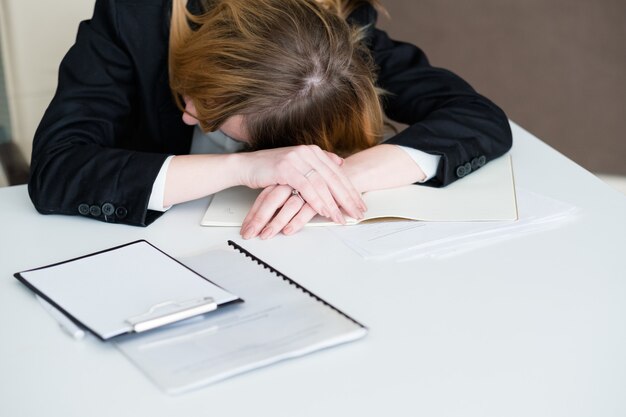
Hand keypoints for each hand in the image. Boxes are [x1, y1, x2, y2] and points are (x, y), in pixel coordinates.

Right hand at [235, 145, 365, 222]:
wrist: (247, 166)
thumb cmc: (271, 168)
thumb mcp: (299, 164)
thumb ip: (319, 163)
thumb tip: (340, 163)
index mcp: (313, 151)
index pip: (338, 173)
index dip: (350, 190)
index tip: (360, 204)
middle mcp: (308, 152)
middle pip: (334, 178)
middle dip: (347, 198)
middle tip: (357, 213)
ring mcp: (297, 159)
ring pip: (322, 184)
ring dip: (333, 203)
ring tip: (341, 217)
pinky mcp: (286, 168)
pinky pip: (306, 187)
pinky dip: (316, 200)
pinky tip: (324, 211)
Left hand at [241, 184, 318, 238]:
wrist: (346, 172)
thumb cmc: (320, 183)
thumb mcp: (297, 188)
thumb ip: (284, 198)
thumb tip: (267, 216)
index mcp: (285, 178)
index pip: (265, 196)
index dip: (254, 213)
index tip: (246, 227)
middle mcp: (294, 182)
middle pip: (271, 200)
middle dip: (259, 219)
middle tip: (249, 233)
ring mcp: (307, 189)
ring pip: (287, 206)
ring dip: (275, 222)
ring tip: (266, 235)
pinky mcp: (322, 197)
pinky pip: (307, 209)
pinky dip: (297, 220)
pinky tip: (288, 230)